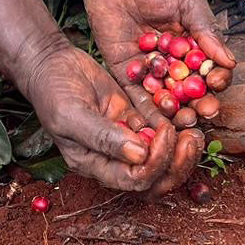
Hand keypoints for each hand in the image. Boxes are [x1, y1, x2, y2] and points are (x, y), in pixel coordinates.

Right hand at [21, 40, 197, 194]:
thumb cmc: (53, 92)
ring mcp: (125, 136)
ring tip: (193, 131)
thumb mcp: (71, 115)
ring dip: (180, 150)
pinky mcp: (133, 115)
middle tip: (190, 139)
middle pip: (154, 178)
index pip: (134, 181)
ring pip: (161, 157)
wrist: (51, 64)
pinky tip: (185, 113)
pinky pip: (159, 128)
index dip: (155, 164)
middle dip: (176, 164)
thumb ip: (102, 136)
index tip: (164, 135)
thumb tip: (139, 154)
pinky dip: (174, 125)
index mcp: (96, 165)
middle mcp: (114, 157)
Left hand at [84, 0, 235, 125]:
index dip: (217, 79)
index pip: (210, 70)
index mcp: (193, 48)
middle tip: (206, 111)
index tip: (216, 80)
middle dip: (200, 103)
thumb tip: (229, 61)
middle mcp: (174, 65)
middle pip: (191, 92)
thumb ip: (206, 31)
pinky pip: (139, 97)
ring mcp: (151, 72)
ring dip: (177, 111)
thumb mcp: (188, 3)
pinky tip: (156, 124)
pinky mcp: (127, 75)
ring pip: (167, 99)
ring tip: (183, 118)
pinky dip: (148, 113)